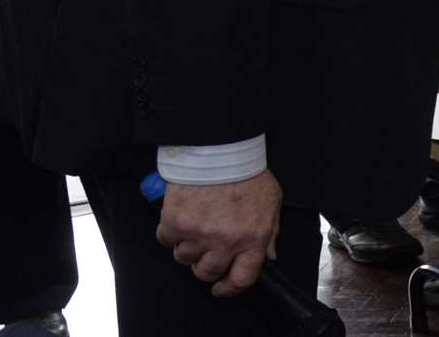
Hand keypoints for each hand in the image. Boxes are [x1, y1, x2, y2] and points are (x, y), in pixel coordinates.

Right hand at [156, 171, 280, 296]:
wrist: (219, 150)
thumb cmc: (247, 172)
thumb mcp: (272, 201)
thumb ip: (271, 231)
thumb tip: (268, 255)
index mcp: (253, 238)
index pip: (242, 278)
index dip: (230, 288)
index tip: (222, 288)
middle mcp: (225, 242)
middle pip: (207, 273)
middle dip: (206, 265)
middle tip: (206, 250)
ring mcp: (198, 234)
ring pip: (184, 258)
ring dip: (188, 246)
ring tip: (195, 225)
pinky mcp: (175, 223)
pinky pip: (166, 240)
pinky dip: (170, 232)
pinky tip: (180, 216)